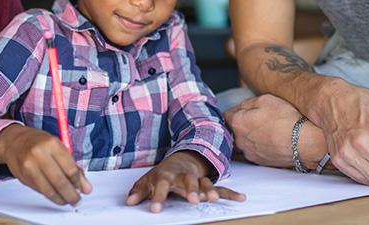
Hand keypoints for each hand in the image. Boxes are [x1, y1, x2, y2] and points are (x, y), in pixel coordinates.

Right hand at [0, 124, 90, 205]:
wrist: (13, 142)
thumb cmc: (39, 142)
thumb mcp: (58, 146)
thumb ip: (72, 165)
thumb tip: (85, 186)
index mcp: (52, 143)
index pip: (70, 168)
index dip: (79, 183)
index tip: (84, 189)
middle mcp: (39, 154)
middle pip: (60, 181)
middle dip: (71, 195)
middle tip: (77, 200)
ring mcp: (29, 166)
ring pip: (49, 190)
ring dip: (61, 199)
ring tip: (67, 200)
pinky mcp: (23, 176)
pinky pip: (40, 191)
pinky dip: (50, 195)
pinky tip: (55, 195)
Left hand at [125, 151, 244, 212]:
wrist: (181, 159)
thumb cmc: (162, 174)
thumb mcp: (148, 180)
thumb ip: (139, 191)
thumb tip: (128, 202)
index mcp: (166, 175)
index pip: (161, 185)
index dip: (158, 197)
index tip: (155, 209)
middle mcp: (182, 176)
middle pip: (187, 181)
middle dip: (190, 190)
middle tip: (193, 201)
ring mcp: (197, 178)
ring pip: (204, 183)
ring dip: (209, 190)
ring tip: (212, 198)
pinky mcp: (207, 182)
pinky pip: (220, 187)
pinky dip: (230, 193)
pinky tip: (240, 197)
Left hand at [224, 94, 304, 167]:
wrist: (305, 143)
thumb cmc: (287, 120)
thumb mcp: (266, 99)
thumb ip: (247, 103)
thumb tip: (241, 108)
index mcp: (238, 123)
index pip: (225, 115)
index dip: (236, 110)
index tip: (243, 110)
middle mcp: (240, 141)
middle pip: (235, 129)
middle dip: (243, 123)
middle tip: (259, 118)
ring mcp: (250, 153)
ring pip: (245, 141)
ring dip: (252, 135)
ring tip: (269, 129)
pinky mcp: (261, 162)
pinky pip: (256, 150)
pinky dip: (261, 145)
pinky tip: (273, 139)